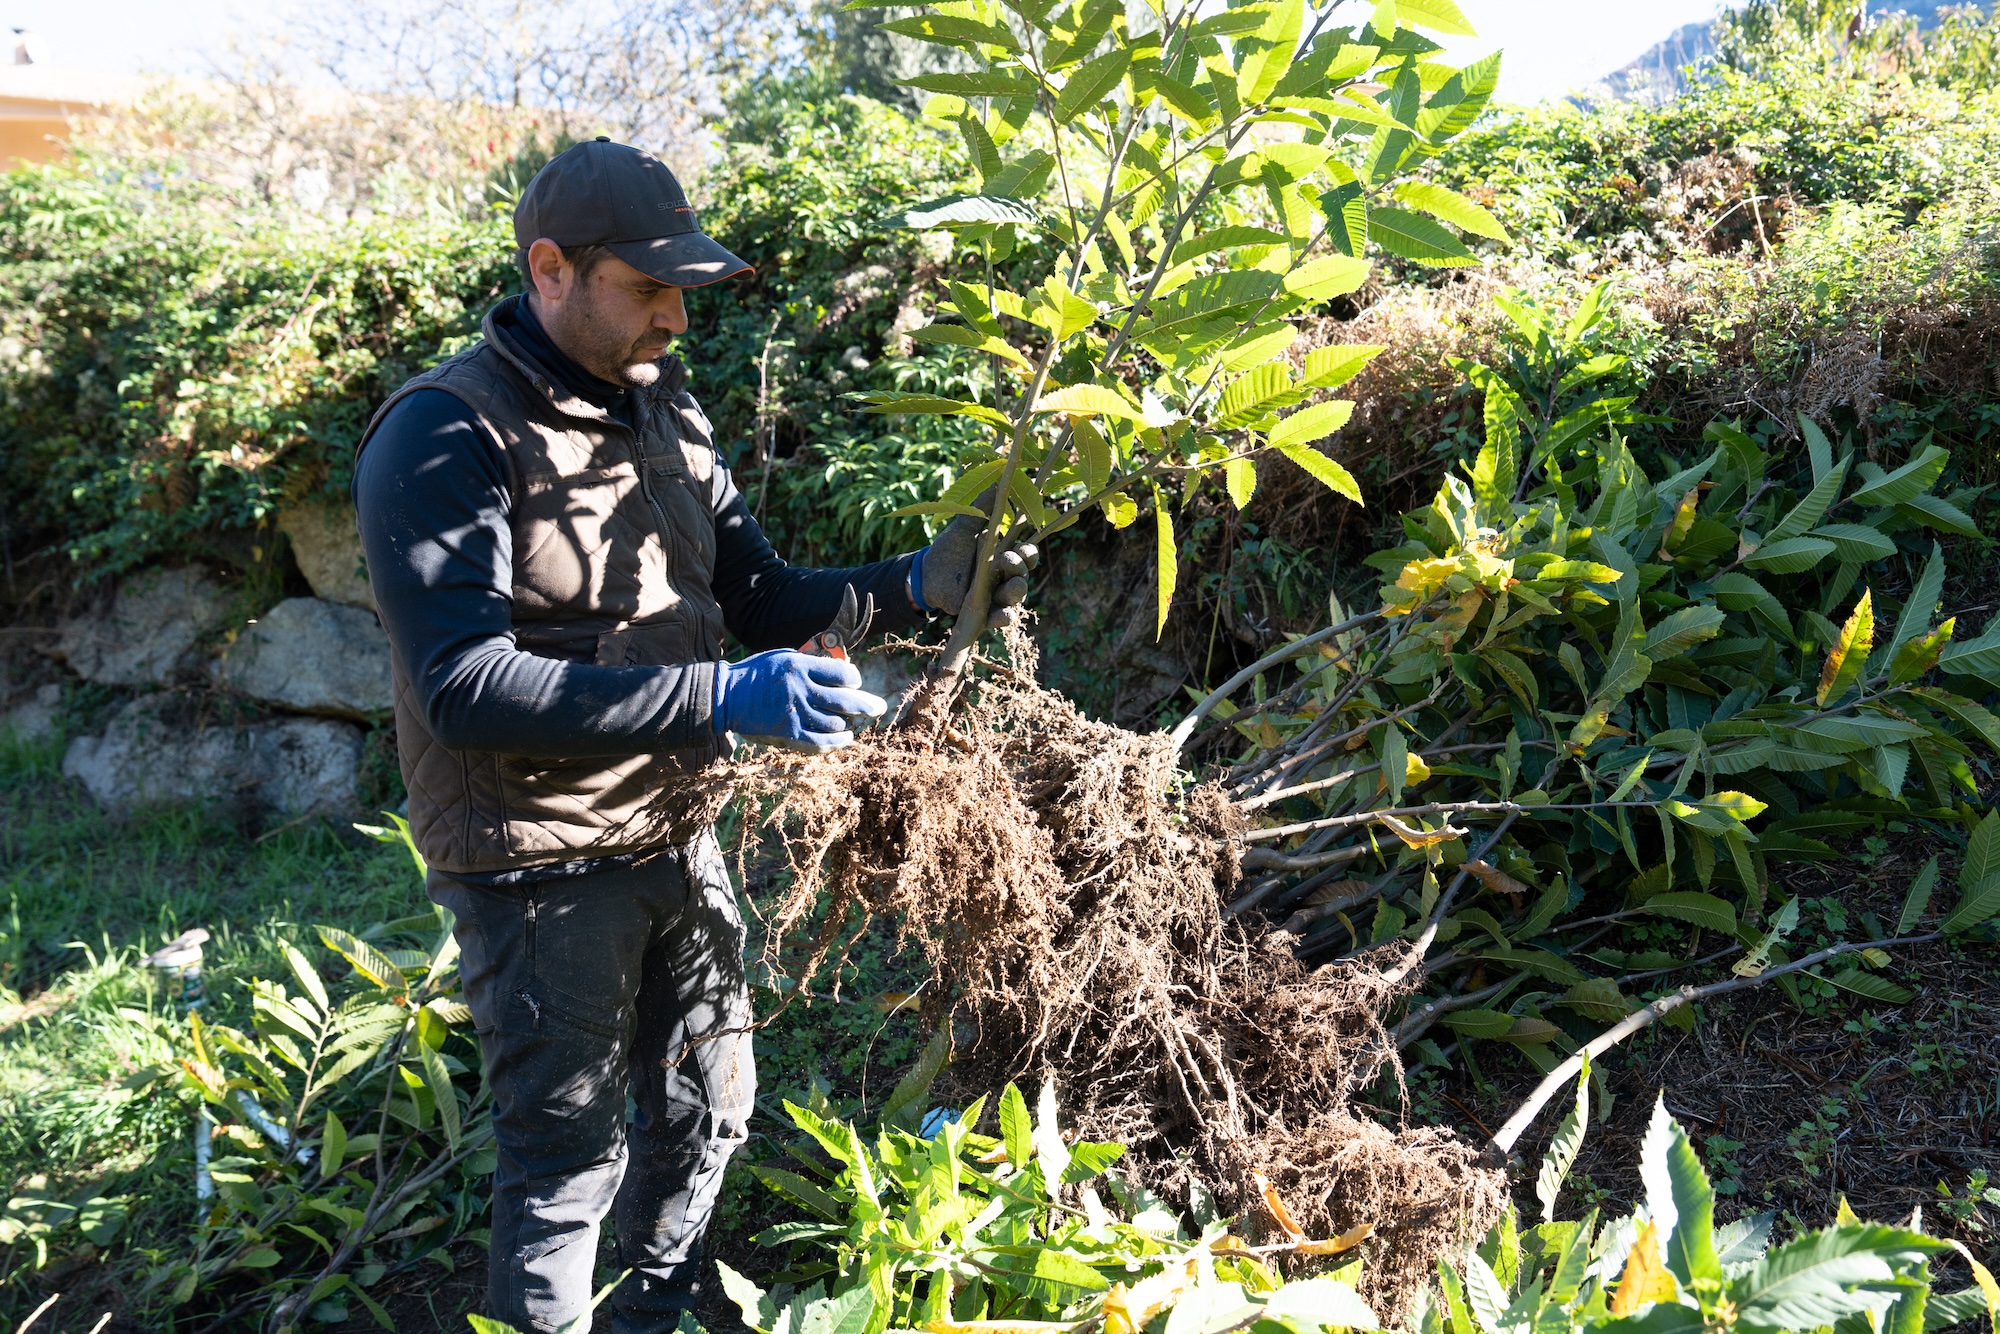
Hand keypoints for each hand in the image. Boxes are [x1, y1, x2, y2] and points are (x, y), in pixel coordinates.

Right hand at [715, 650, 886, 753]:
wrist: (726, 696)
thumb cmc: (756, 673)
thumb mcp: (782, 658)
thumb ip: (809, 664)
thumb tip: (839, 671)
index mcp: (800, 666)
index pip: (841, 673)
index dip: (853, 679)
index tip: (855, 682)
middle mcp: (800, 689)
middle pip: (845, 700)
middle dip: (867, 705)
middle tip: (880, 708)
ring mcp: (794, 713)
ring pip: (835, 723)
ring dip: (848, 724)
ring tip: (852, 724)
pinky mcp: (787, 732)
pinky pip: (820, 742)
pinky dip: (837, 742)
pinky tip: (845, 739)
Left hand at [915, 491, 1041, 629]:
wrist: (926, 574)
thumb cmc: (951, 548)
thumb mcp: (966, 525)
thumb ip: (983, 507)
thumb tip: (998, 481)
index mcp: (1006, 554)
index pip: (1027, 555)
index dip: (1029, 552)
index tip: (1023, 547)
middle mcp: (1006, 576)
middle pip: (1023, 575)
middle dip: (1020, 568)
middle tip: (1007, 560)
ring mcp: (996, 596)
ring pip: (1015, 597)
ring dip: (1016, 592)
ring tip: (1011, 586)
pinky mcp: (984, 613)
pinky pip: (999, 618)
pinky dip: (1003, 618)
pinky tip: (1003, 615)